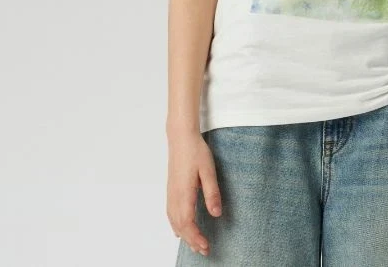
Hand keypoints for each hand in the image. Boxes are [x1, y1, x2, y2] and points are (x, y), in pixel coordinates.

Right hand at [166, 129, 221, 257]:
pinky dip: (175, 226)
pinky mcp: (171, 189)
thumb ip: (212, 193)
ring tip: (195, 244)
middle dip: (191, 241)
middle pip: (180, 226)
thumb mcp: (209, 171)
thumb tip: (216, 214)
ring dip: (184, 235)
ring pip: (174, 221)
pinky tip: (179, 230)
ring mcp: (171, 193)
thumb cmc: (195, 151)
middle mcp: (174, 196)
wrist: (181, 137)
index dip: (196, 237)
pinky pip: (171, 214)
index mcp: (184, 193)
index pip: (188, 223)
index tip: (206, 246)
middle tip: (204, 251)